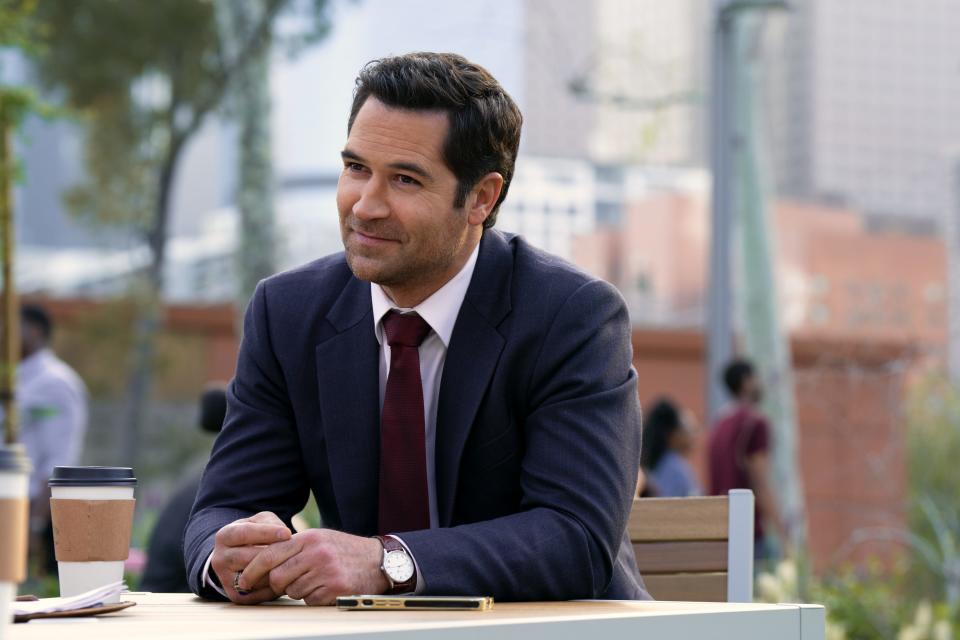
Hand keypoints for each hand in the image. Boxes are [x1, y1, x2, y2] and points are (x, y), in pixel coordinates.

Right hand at [212, 511, 291, 603]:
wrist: (238, 558)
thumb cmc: (253, 535)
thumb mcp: (259, 522)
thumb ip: (270, 523)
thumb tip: (284, 536)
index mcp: (224, 536)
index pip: (245, 533)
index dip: (267, 533)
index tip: (288, 533)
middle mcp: (220, 559)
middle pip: (249, 558)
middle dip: (274, 555)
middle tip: (295, 552)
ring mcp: (225, 579)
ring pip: (255, 577)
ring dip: (275, 571)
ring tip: (293, 564)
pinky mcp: (235, 595)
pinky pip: (258, 593)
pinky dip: (274, 587)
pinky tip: (287, 578)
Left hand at [239, 529, 388, 605]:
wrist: (378, 561)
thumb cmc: (345, 551)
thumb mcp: (320, 539)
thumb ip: (294, 547)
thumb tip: (262, 562)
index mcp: (309, 538)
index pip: (269, 555)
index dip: (253, 570)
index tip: (244, 580)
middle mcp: (316, 553)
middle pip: (277, 577)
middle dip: (278, 585)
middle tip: (289, 583)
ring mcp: (326, 571)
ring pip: (292, 591)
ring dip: (300, 591)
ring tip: (317, 581)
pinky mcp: (336, 588)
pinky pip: (310, 600)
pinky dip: (315, 598)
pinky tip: (328, 588)